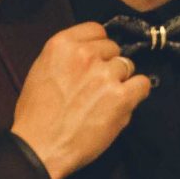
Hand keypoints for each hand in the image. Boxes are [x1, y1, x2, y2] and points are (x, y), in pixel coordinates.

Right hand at [12, 21, 149, 178]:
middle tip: (96, 87)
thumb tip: (91, 53)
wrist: (39, 148)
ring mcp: (105, 74)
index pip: (96, 30)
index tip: (96, 59)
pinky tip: (122, 105)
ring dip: (120, 82)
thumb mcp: (41, 71)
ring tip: (104, 101)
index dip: (99, 46)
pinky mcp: (121, 97)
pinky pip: (143, 84)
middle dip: (108, 65)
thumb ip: (66, 57)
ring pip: (128, 66)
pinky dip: (136, 94)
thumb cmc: (36, 116)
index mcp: (61, 45)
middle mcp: (85, 54)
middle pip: (114, 49)